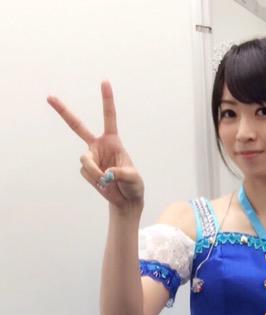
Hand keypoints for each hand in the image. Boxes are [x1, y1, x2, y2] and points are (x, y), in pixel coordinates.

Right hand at [46, 80, 144, 210]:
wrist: (125, 200)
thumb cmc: (133, 185)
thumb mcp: (133, 178)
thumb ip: (120, 173)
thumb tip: (105, 174)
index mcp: (112, 140)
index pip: (109, 117)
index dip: (107, 100)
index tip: (104, 81)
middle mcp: (98, 145)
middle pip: (77, 126)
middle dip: (63, 111)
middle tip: (49, 97)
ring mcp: (91, 157)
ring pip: (85, 161)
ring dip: (96, 172)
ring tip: (108, 181)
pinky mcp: (86, 170)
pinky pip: (86, 173)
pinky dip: (95, 180)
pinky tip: (104, 184)